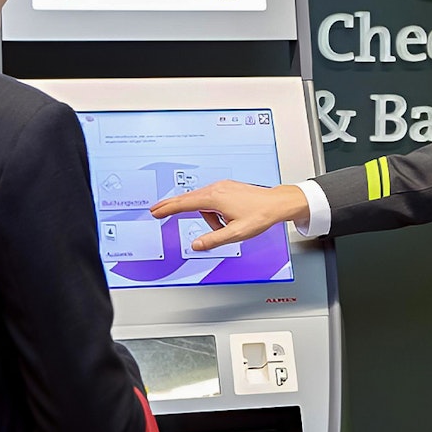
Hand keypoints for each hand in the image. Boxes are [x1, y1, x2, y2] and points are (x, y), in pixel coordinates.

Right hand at [150, 181, 308, 250]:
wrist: (276, 204)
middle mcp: (217, 188)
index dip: (168, 207)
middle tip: (156, 211)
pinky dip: (213, 212)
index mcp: (215, 198)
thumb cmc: (259, 216)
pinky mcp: (227, 188)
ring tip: (225, 228)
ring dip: (207, 217)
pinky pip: (212, 200)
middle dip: (173, 206)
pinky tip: (227, 220)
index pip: (185, 203)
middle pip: (189, 198)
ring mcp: (222, 187)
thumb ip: (213, 240)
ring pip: (203, 202)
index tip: (155, 211)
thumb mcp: (235, 234)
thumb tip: (195, 245)